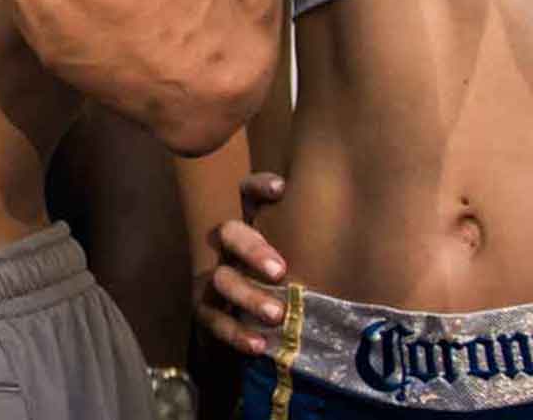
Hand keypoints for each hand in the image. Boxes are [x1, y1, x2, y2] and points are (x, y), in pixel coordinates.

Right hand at [194, 171, 289, 356]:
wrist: (249, 312)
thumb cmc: (283, 272)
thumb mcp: (295, 245)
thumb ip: (307, 228)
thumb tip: (326, 213)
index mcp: (248, 219)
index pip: (248, 193)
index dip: (259, 186)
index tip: (280, 190)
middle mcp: (225, 243)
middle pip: (230, 232)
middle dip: (253, 249)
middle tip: (280, 271)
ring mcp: (213, 275)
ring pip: (222, 279)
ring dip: (248, 295)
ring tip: (276, 314)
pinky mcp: (206, 307)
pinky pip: (214, 319)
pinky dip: (235, 333)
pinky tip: (260, 344)